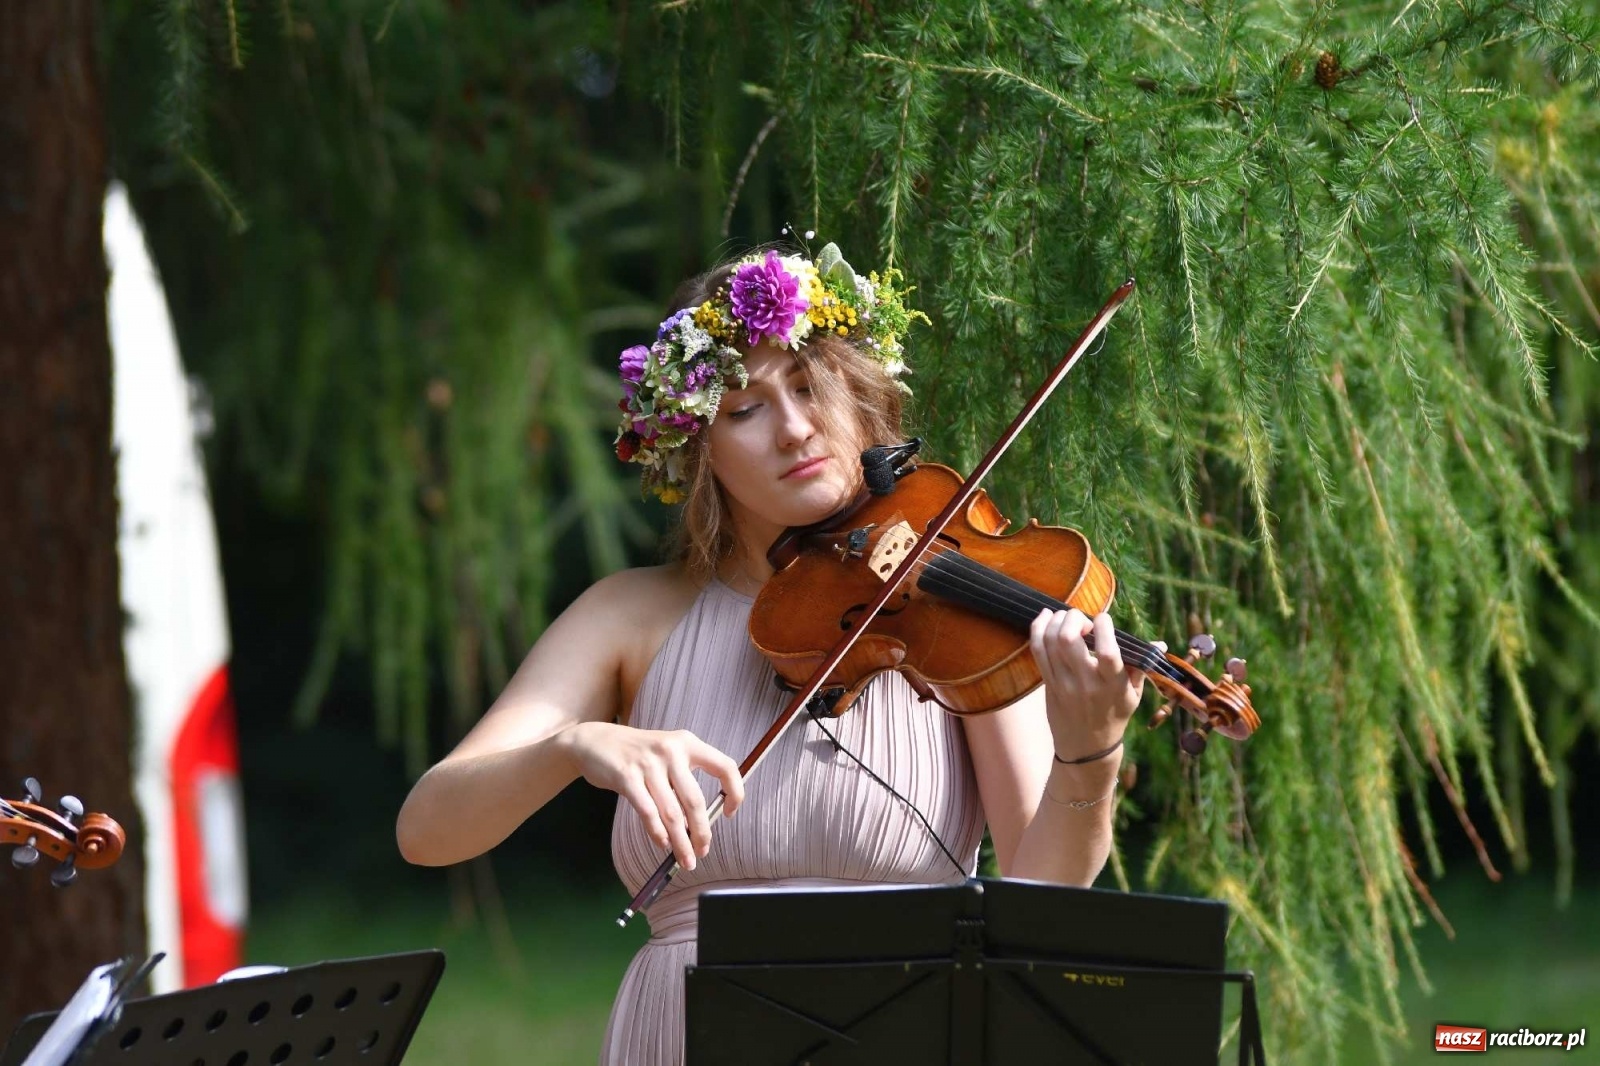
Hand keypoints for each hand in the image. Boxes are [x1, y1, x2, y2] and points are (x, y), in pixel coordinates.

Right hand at [563, 722, 744, 871]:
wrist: (594, 740)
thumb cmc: (636, 753)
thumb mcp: (666, 755)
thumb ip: (682, 781)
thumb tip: (698, 822)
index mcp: (687, 742)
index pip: (725, 766)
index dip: (734, 792)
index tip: (728, 813)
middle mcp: (671, 750)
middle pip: (695, 801)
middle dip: (701, 833)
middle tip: (703, 852)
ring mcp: (648, 763)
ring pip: (672, 813)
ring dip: (680, 842)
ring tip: (685, 859)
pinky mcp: (626, 776)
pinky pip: (648, 812)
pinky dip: (657, 833)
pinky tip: (662, 844)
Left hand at [1029, 608, 1144, 759]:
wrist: (1086, 747)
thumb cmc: (1114, 716)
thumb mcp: (1133, 695)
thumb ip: (1142, 666)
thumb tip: (1160, 643)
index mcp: (1112, 684)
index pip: (1106, 652)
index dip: (1103, 626)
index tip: (1104, 619)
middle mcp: (1085, 682)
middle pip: (1069, 639)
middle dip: (1074, 618)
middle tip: (1082, 620)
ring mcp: (1063, 682)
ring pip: (1050, 641)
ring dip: (1057, 620)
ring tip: (1066, 617)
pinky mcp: (1047, 682)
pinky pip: (1037, 650)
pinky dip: (1039, 628)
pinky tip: (1046, 617)